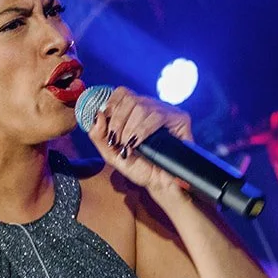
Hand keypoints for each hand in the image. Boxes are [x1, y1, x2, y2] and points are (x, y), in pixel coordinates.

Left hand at [86, 87, 192, 201]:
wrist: (159, 184)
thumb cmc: (139, 168)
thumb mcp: (111, 153)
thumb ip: (98, 135)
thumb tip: (98, 114)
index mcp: (136, 111)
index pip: (122, 93)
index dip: (111, 105)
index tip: (107, 126)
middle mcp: (152, 107)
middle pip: (130, 98)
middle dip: (118, 121)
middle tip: (117, 141)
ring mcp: (167, 111)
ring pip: (142, 106)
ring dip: (129, 129)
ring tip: (128, 146)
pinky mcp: (180, 119)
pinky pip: (157, 116)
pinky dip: (142, 130)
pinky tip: (138, 143)